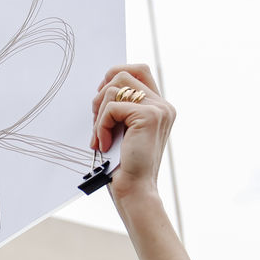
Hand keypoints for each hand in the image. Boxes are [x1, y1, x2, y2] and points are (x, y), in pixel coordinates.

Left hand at [90, 63, 175, 199]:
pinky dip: (100, 126)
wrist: (134, 190)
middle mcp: (163, 105)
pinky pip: (112, 107)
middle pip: (123, 74)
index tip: (101, 102)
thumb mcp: (122, 131)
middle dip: (102, 94)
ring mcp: (158, 109)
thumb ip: (120, 109)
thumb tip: (102, 87)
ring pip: (115, 87)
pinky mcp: (148, 116)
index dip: (114, 77)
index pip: (138, 70)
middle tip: (96, 121)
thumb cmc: (124, 166)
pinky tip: (103, 144)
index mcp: (159, 107)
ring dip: (99, 113)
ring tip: (100, 137)